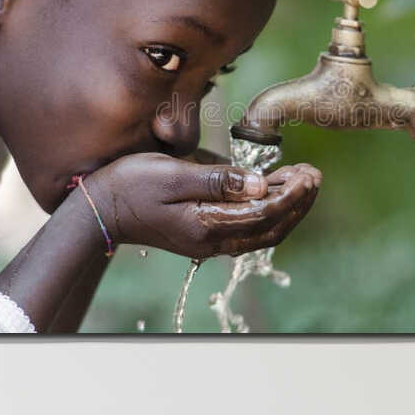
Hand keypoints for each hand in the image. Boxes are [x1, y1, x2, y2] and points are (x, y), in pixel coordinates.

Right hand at [88, 153, 321, 259]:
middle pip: (271, 229)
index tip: (308, 174)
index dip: (292, 195)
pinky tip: (276, 190)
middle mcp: (212, 240)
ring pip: (262, 232)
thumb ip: (219, 180)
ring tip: (303, 181)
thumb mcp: (173, 173)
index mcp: (207, 225)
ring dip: (287, 209)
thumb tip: (261, 185)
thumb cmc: (131, 185)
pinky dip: (269, 212)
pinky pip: (247, 229)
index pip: (264, 214)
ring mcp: (209, 241)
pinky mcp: (205, 235)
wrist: (100, 209)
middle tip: (314, 175)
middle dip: (297, 203)